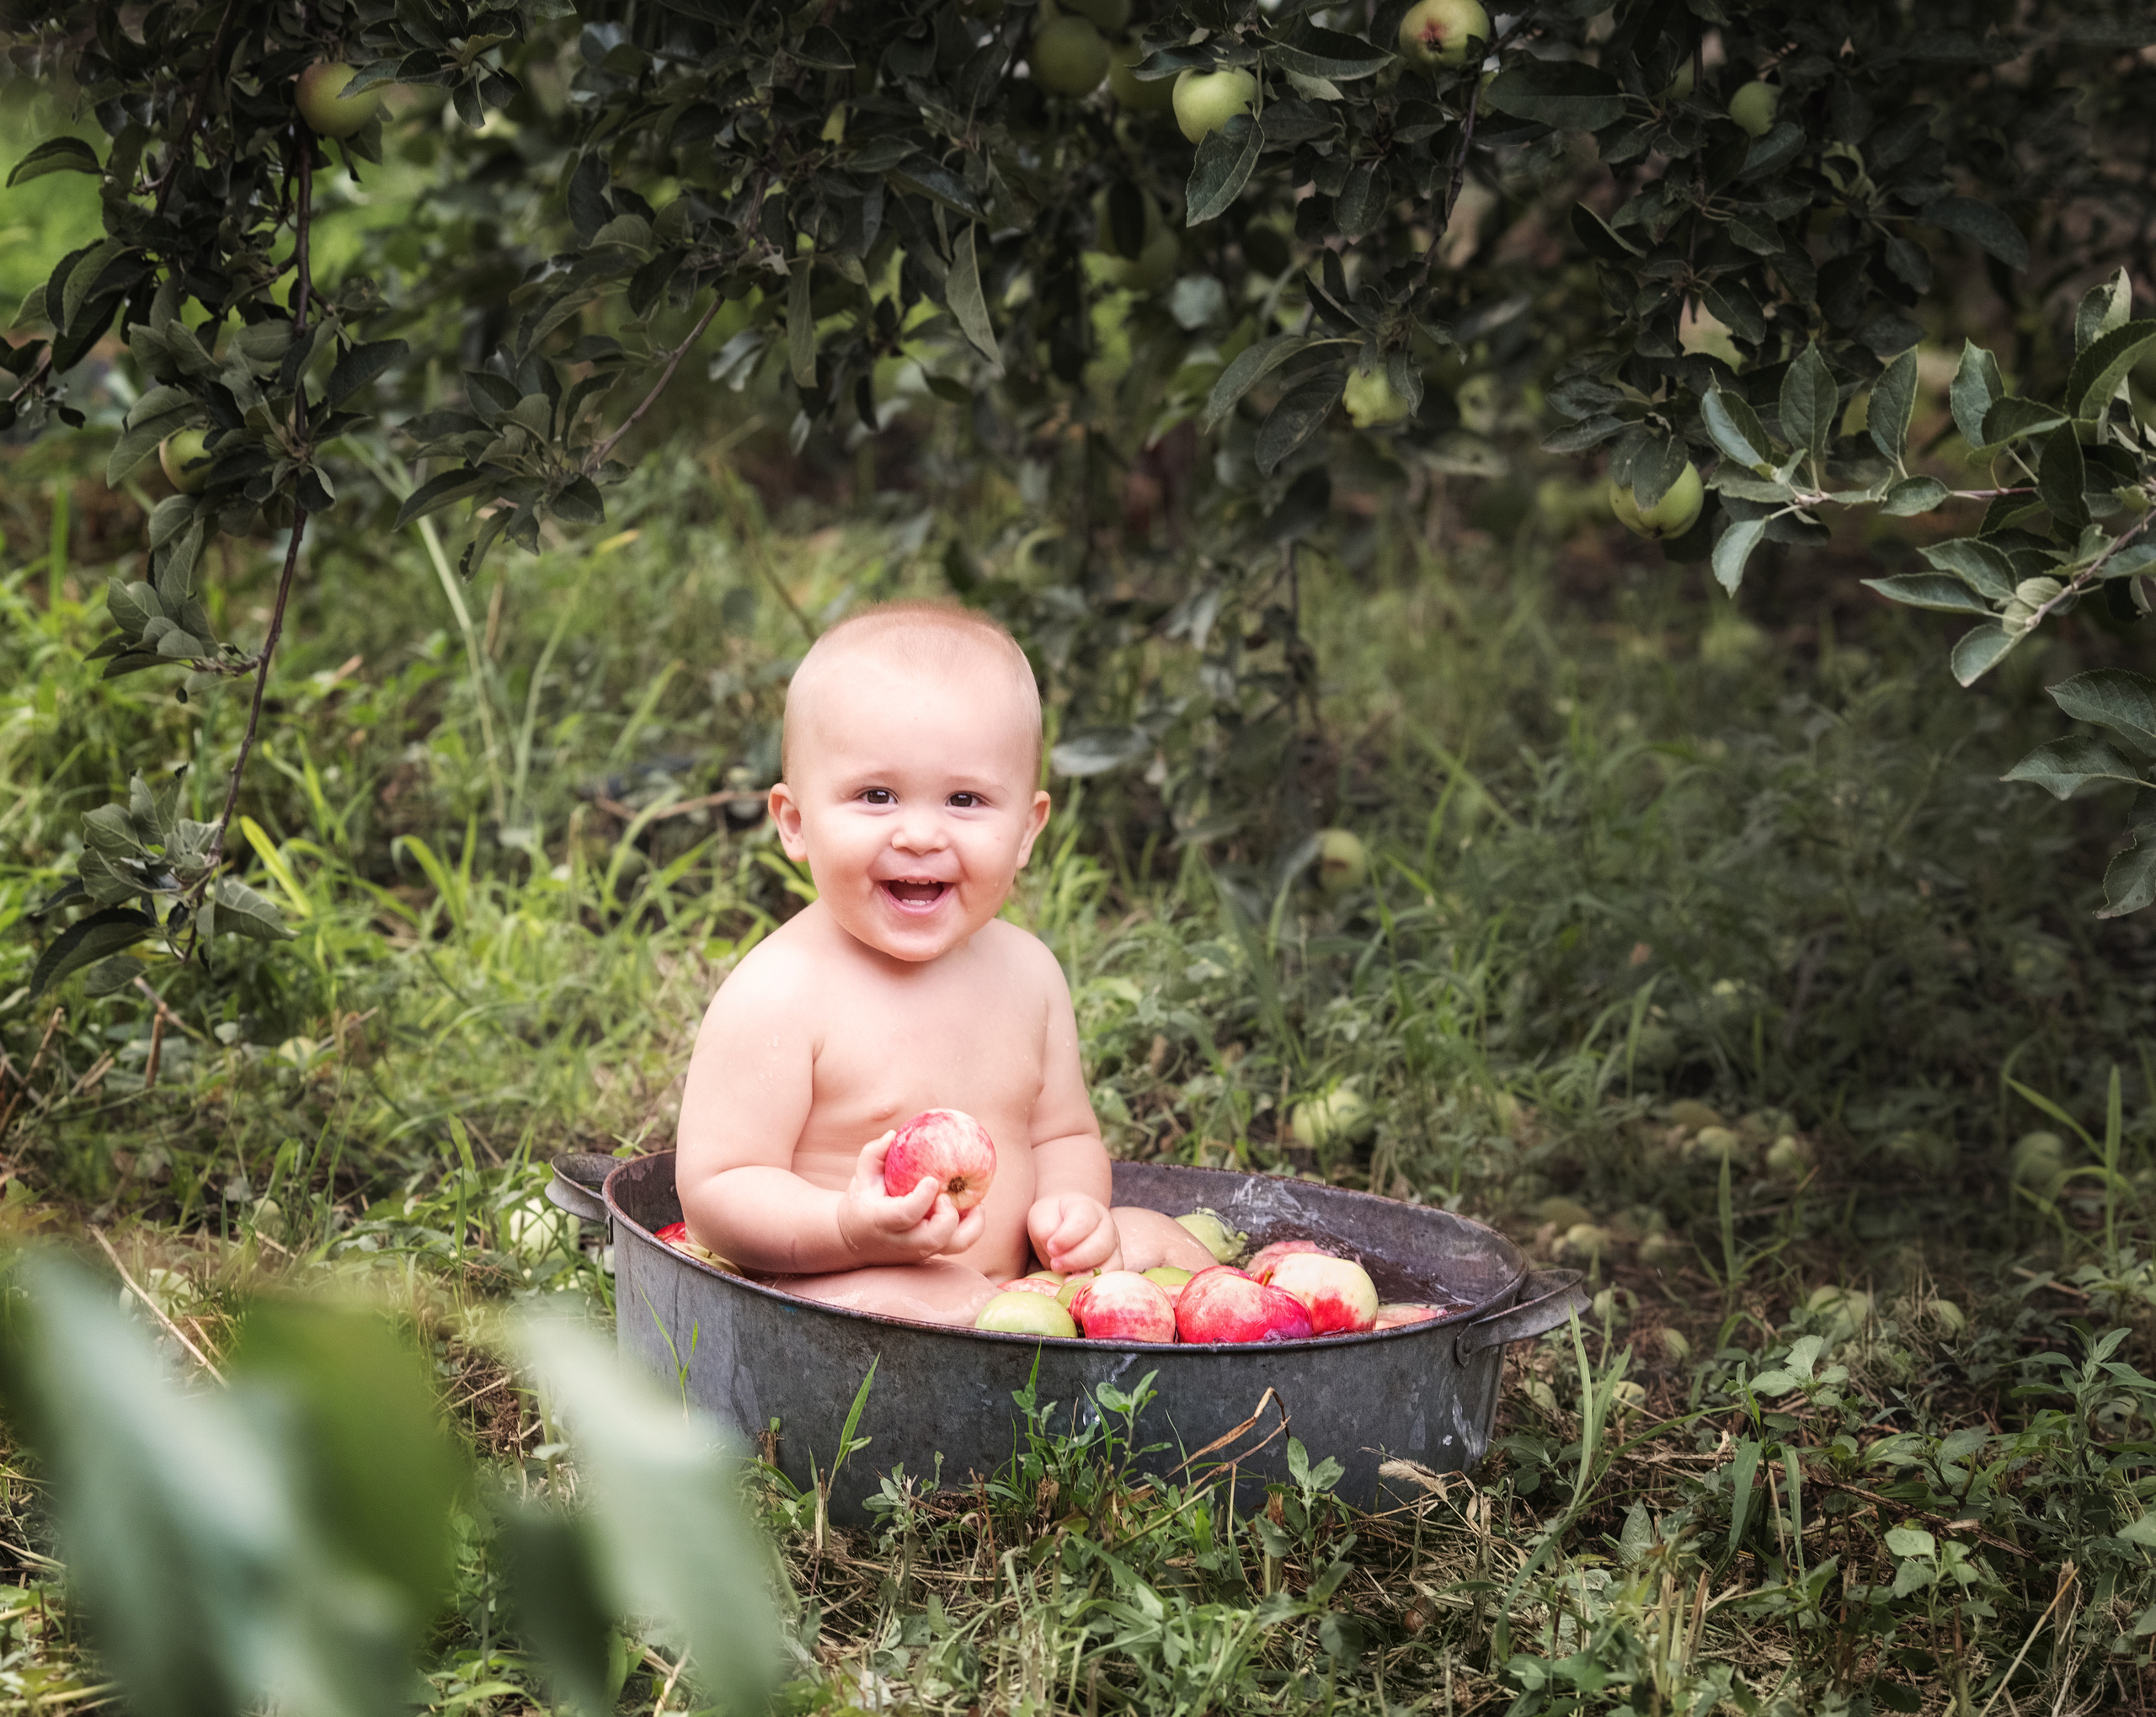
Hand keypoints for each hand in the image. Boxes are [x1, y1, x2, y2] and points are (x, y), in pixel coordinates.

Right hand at [837, 1130, 987, 1263]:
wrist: (855, 1240)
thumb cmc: (861, 1201)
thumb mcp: (862, 1176)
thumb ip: (874, 1153)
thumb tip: (894, 1134)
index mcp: (883, 1221)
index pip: (906, 1215)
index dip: (923, 1199)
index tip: (932, 1180)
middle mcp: (903, 1241)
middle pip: (934, 1238)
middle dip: (948, 1217)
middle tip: (948, 1196)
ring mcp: (919, 1250)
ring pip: (954, 1246)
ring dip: (971, 1225)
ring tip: (976, 1203)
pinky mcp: (931, 1252)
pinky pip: (960, 1244)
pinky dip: (972, 1227)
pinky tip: (973, 1206)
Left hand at [1028, 1193, 1119, 1275]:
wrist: (1061, 1224)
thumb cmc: (1052, 1219)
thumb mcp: (1042, 1217)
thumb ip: (1046, 1229)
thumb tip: (1055, 1251)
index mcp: (1088, 1208)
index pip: (1084, 1221)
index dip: (1067, 1237)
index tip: (1050, 1247)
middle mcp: (1106, 1225)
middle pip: (1100, 1244)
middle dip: (1075, 1259)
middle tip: (1055, 1265)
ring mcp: (1113, 1245)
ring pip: (1111, 1263)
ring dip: (1086, 1274)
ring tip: (1065, 1279)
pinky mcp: (1113, 1264)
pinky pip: (1111, 1277)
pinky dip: (1095, 1284)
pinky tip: (1077, 1287)